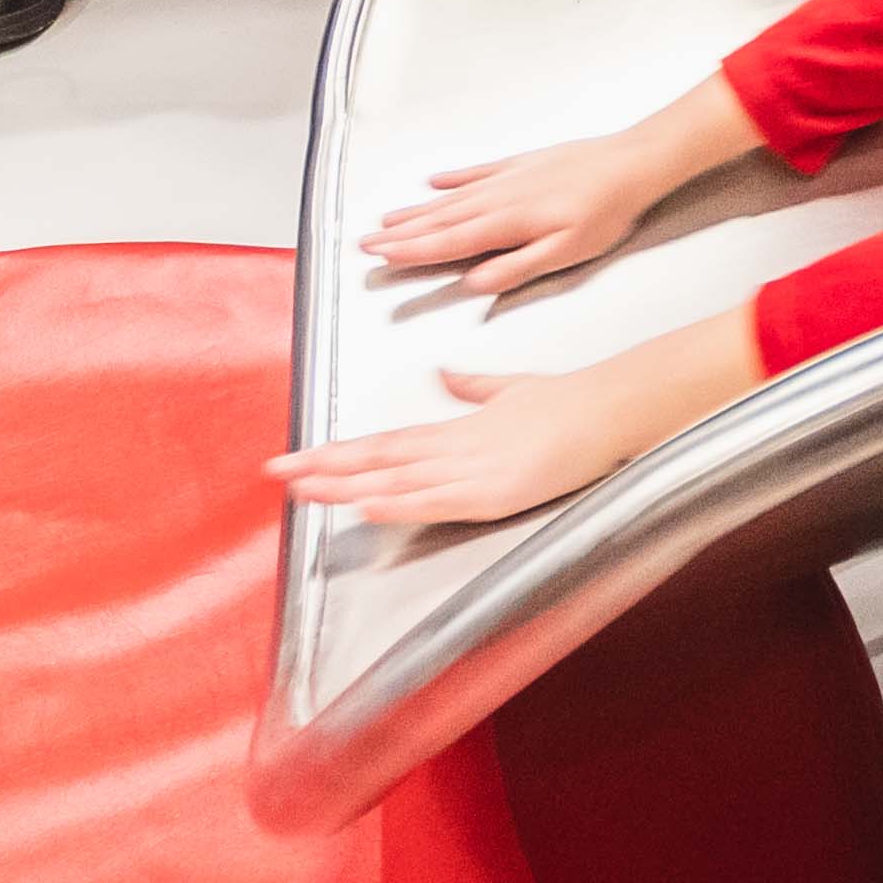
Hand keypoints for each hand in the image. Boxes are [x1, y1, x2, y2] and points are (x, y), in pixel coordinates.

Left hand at [268, 315, 765, 528]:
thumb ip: (475, 388)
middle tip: (274, 470)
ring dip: (346, 486)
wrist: (608, 406)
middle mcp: (454, 448)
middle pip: (377, 458)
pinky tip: (366, 506)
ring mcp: (472, 471)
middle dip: (324, 467)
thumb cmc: (567, 401)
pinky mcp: (494, 493)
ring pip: (396, 479)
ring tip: (302, 490)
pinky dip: (398, 504)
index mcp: (455, 427)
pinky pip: (436, 502)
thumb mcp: (512, 390)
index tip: (295, 455)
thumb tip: (446, 376)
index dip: (337, 450)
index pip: (383, 442)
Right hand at [362, 130, 687, 294]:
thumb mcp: (566, 252)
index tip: (381, 256)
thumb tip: (474, 283)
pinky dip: (451, 179)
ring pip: (451, 198)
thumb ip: (516, 268)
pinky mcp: (521, 163)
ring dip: (416, 210)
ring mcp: (508, 177)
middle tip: (366, 242)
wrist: (631, 162)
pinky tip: (434, 182)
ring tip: (387, 218)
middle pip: (439, 220)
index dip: (411, 252)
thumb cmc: (605, 210)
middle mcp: (499, 197)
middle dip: (400, 233)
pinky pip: (476, 172)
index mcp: (507, 224)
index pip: (448, 242)